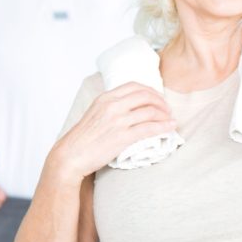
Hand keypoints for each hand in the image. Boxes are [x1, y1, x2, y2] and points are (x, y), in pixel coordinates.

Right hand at [51, 82, 175, 183]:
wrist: (71, 155)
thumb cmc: (82, 138)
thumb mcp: (94, 113)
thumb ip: (110, 106)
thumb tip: (129, 106)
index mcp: (105, 98)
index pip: (134, 86)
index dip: (150, 90)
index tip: (157, 98)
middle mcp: (112, 105)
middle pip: (145, 96)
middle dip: (160, 101)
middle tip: (167, 109)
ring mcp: (118, 121)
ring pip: (150, 111)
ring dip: (164, 115)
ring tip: (170, 119)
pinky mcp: (122, 137)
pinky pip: (149, 128)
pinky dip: (163, 127)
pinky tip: (170, 128)